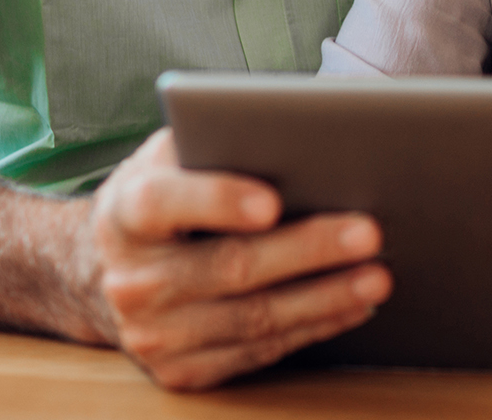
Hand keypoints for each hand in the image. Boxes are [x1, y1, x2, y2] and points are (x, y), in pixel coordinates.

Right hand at [91, 129, 391, 390]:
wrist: (114, 270)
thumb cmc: (167, 194)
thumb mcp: (174, 155)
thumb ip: (220, 138)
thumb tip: (306, 121)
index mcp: (125, 212)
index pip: (164, 203)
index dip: (217, 200)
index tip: (272, 202)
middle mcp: (132, 278)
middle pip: (229, 266)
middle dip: (306, 250)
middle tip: (368, 232)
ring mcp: (153, 333)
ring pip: (252, 318)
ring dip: (323, 298)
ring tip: (377, 276)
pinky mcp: (180, 370)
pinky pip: (256, 352)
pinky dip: (310, 328)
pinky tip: (349, 306)